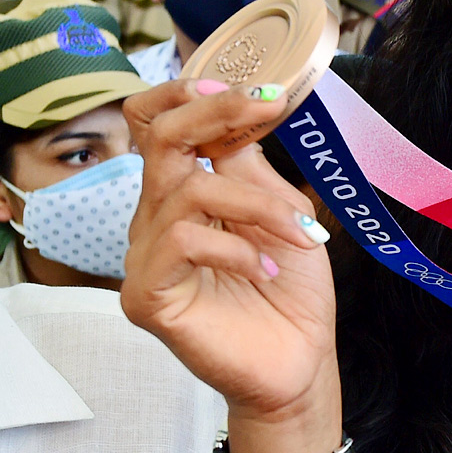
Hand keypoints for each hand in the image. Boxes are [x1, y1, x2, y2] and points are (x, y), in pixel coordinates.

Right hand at [121, 81, 340, 452]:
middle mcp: (157, 219)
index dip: (197, 96)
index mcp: (185, 194)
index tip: (258, 91)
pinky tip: (268, 273)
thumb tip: (242, 108)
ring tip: (302, 237)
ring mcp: (147, 257)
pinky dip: (236, 250)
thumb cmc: (293, 292)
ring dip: (259, 207)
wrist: (300, 361)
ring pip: (187, 192)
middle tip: (266, 108)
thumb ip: (252, 168)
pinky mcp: (148, 296)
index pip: (161, 126)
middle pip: (159, 139)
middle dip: (215, 114)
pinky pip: (181, 244)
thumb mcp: (282, 215)